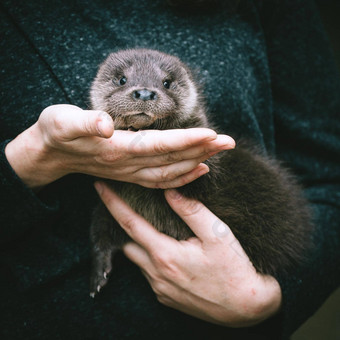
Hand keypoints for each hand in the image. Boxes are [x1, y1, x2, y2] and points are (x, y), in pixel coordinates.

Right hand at [5, 104, 234, 188]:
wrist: (50, 155)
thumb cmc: (56, 133)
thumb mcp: (61, 120)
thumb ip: (83, 122)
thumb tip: (105, 123)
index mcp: (116, 150)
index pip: (159, 146)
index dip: (186, 141)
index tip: (212, 134)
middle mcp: (127, 164)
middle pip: (172, 160)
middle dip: (202, 150)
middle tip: (229, 142)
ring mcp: (130, 172)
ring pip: (170, 172)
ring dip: (197, 162)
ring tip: (219, 153)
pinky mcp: (130, 174)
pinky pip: (161, 180)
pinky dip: (183, 176)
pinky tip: (198, 169)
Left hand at [94, 182, 281, 326]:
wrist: (247, 308)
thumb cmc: (234, 268)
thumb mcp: (217, 233)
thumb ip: (191, 210)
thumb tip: (169, 192)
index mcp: (165, 254)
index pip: (129, 223)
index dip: (112, 203)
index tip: (100, 187)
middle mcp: (157, 274)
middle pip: (128, 244)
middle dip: (123, 226)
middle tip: (128, 209)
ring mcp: (160, 289)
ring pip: (138, 261)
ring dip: (138, 244)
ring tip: (149, 230)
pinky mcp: (167, 299)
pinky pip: (149, 275)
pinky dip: (150, 261)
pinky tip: (166, 254)